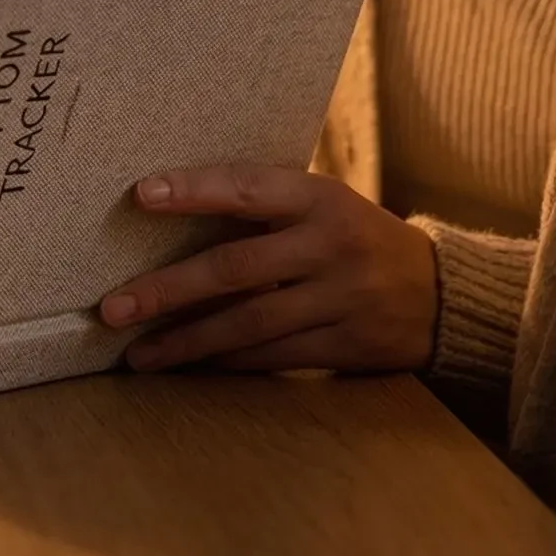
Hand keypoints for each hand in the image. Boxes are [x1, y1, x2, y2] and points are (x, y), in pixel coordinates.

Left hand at [97, 165, 437, 372]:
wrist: (442, 293)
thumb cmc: (357, 237)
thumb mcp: (325, 203)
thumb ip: (266, 205)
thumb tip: (171, 202)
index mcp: (321, 197)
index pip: (250, 189)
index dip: (196, 190)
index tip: (142, 194)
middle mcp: (330, 246)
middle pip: (236, 268)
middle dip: (168, 289)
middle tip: (113, 306)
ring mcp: (341, 299)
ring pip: (249, 324)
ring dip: (187, 341)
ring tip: (137, 354)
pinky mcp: (346, 344)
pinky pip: (273, 357)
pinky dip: (227, 362)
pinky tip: (189, 366)